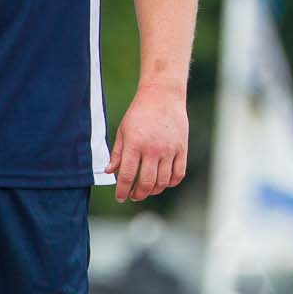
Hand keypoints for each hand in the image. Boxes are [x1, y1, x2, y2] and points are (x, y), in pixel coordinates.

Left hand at [108, 85, 188, 202]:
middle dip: (138, 194)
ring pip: (163, 181)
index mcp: (135, 145)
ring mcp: (170, 150)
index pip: (128, 176)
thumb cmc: (139, 112)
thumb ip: (118, 153)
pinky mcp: (182, 148)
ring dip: (154, 190)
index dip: (122, 191)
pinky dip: (171, 182)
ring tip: (148, 190)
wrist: (163, 96)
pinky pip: (178, 173)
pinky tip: (164, 182)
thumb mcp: (123, 131)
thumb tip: (110, 172)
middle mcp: (153, 149)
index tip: (120, 197)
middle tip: (133, 196)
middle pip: (147, 182)